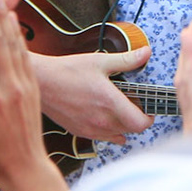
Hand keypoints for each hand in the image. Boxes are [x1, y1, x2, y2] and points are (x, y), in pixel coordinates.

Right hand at [34, 46, 153, 144]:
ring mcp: (90, 129)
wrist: (43, 82)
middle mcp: (101, 120)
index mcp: (110, 103)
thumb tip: (145, 53)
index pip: (140, 124)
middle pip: (131, 130)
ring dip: (122, 125)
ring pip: (117, 135)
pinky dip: (108, 130)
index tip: (148, 110)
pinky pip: (102, 137)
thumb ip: (127, 60)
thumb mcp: (100, 61)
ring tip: (117, 108)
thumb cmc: (68, 70)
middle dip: (136, 118)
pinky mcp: (80, 132)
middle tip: (132, 104)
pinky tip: (103, 115)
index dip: (148, 118)